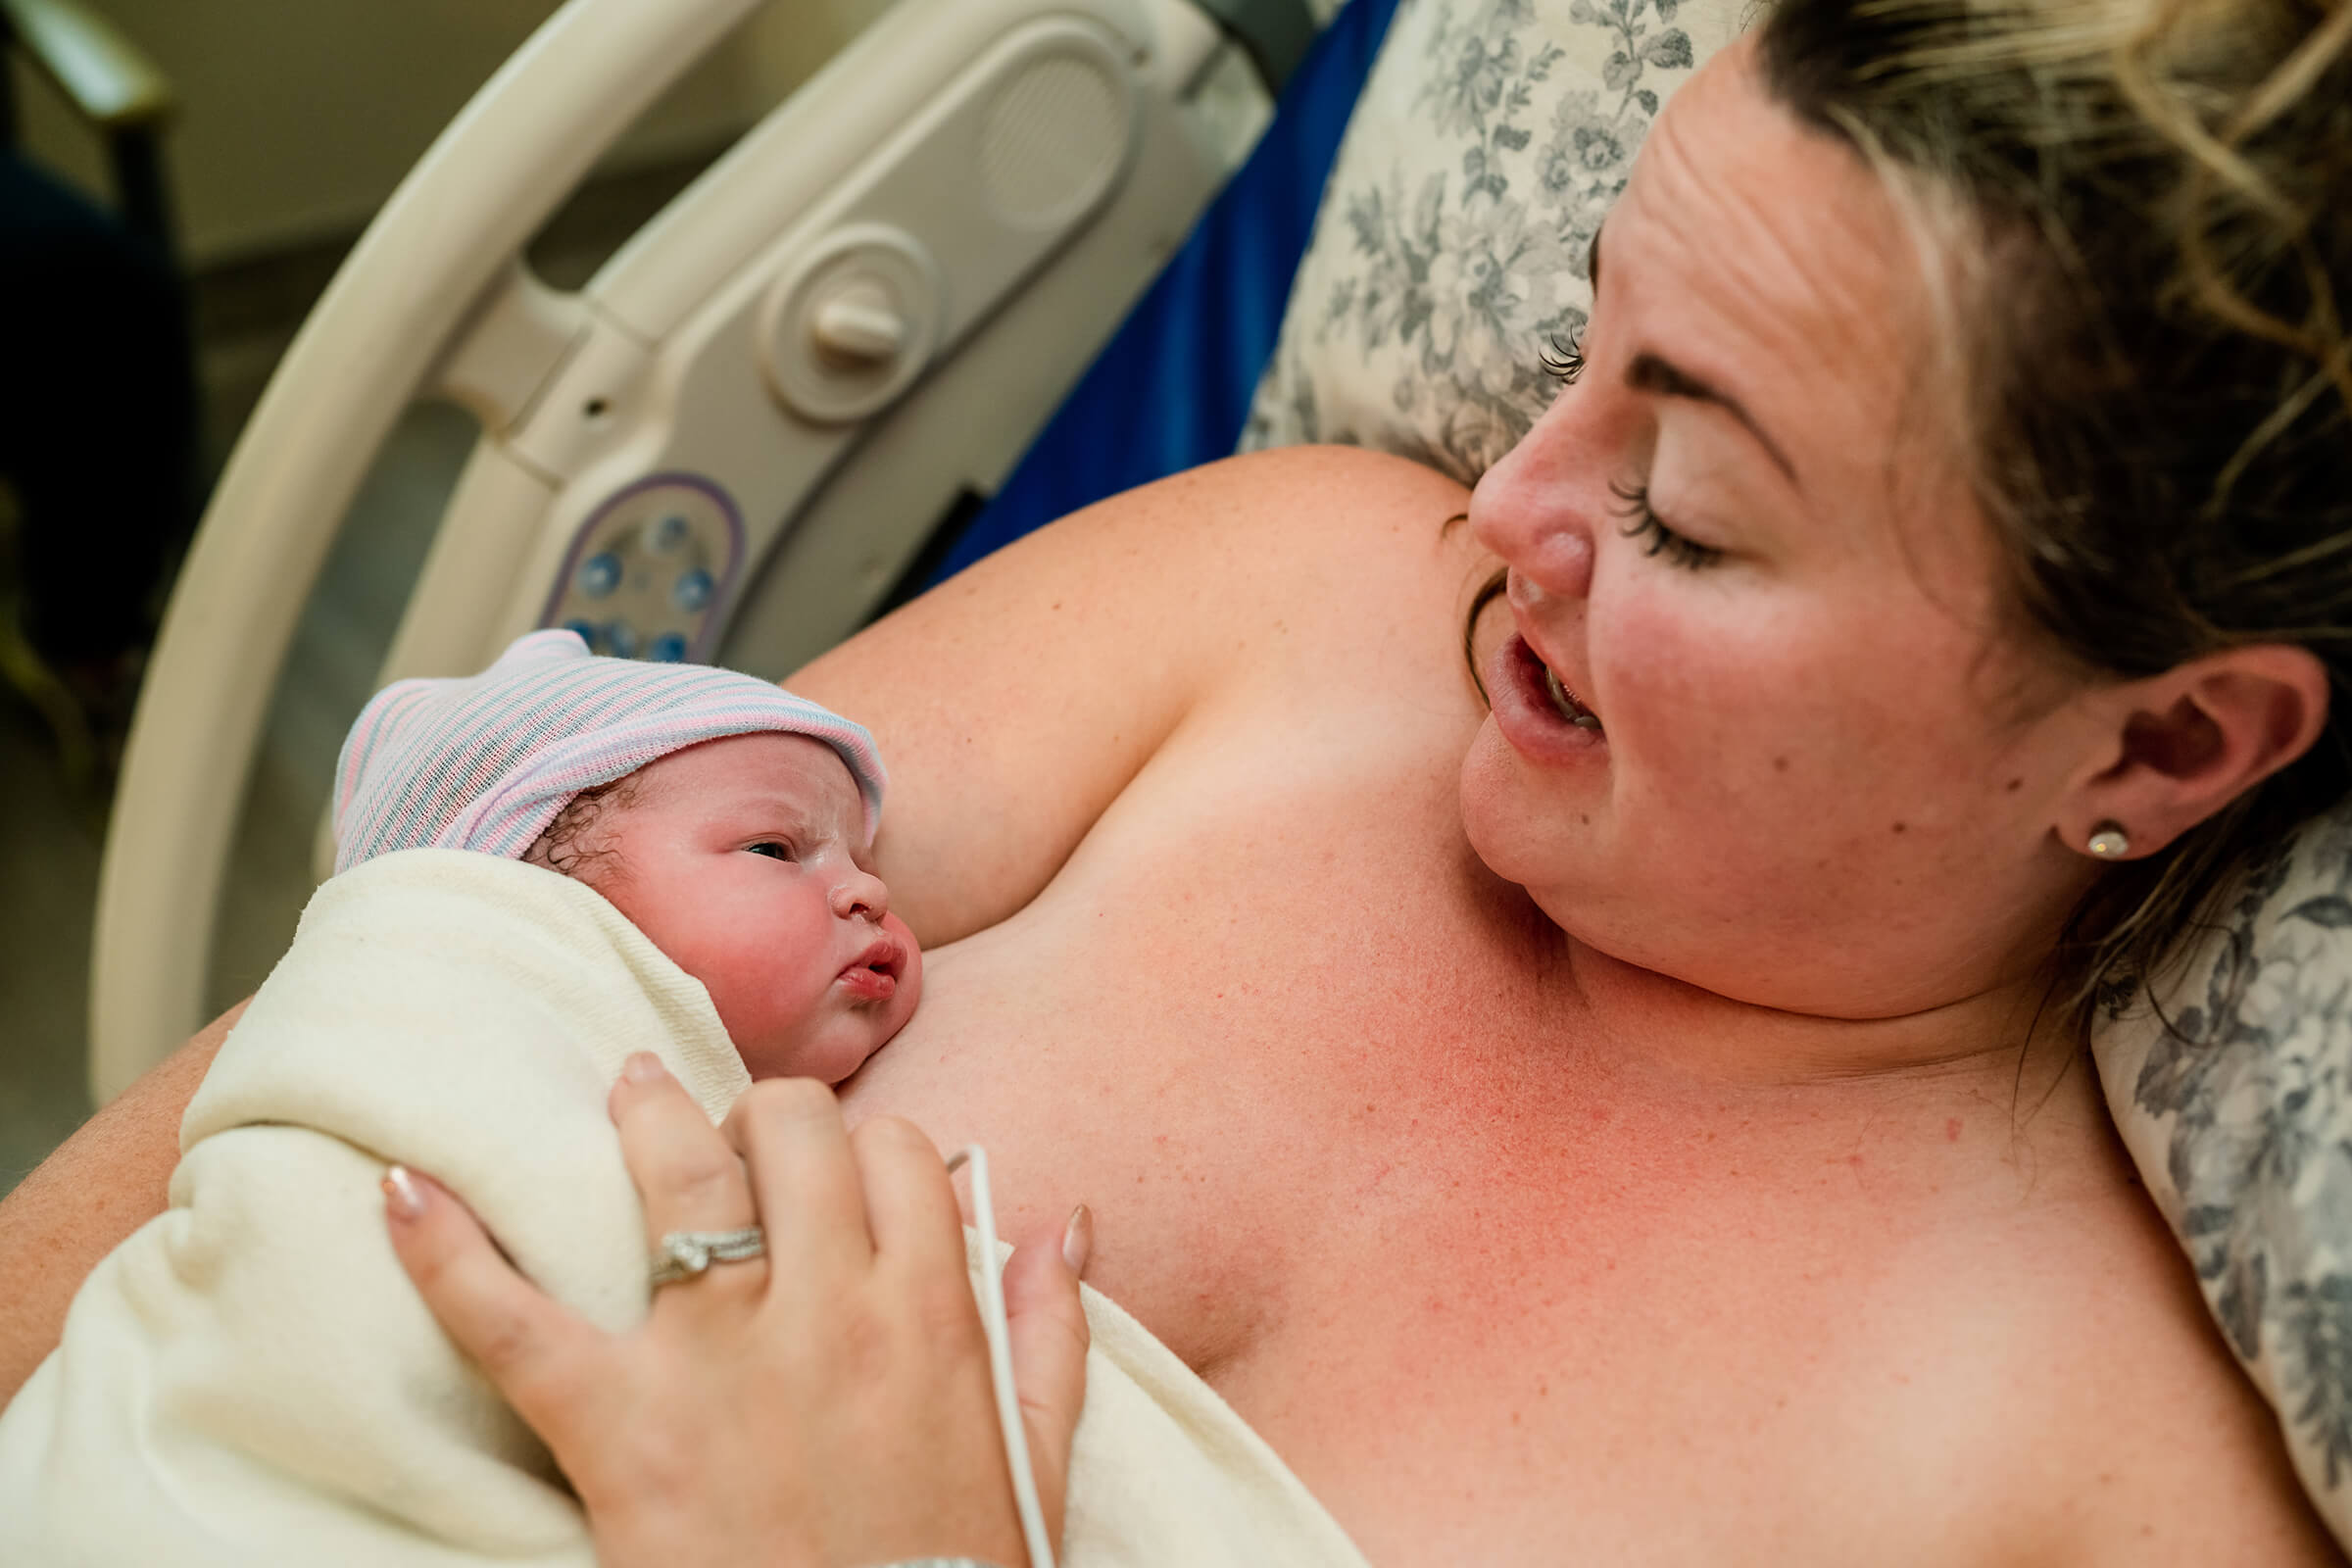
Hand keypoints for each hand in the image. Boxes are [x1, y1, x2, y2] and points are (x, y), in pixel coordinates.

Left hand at [383, 1057, 1091, 1567]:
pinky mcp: (619, 1432)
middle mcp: (831, 1310)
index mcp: (932, 1316)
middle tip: (736, 1139)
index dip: (867, 1150)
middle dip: (765, 1117)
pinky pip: (513, 1320)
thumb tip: (1061, 1223)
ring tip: (629, 1087)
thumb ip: (1053, 1334)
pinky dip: (446, 1252)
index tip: (841, 1179)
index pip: (902, 1153)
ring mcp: (719, 1360)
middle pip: (793, 1130)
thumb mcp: (1035, 1464)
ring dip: (649, 1111)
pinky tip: (401, 1193)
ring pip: (681, 1169)